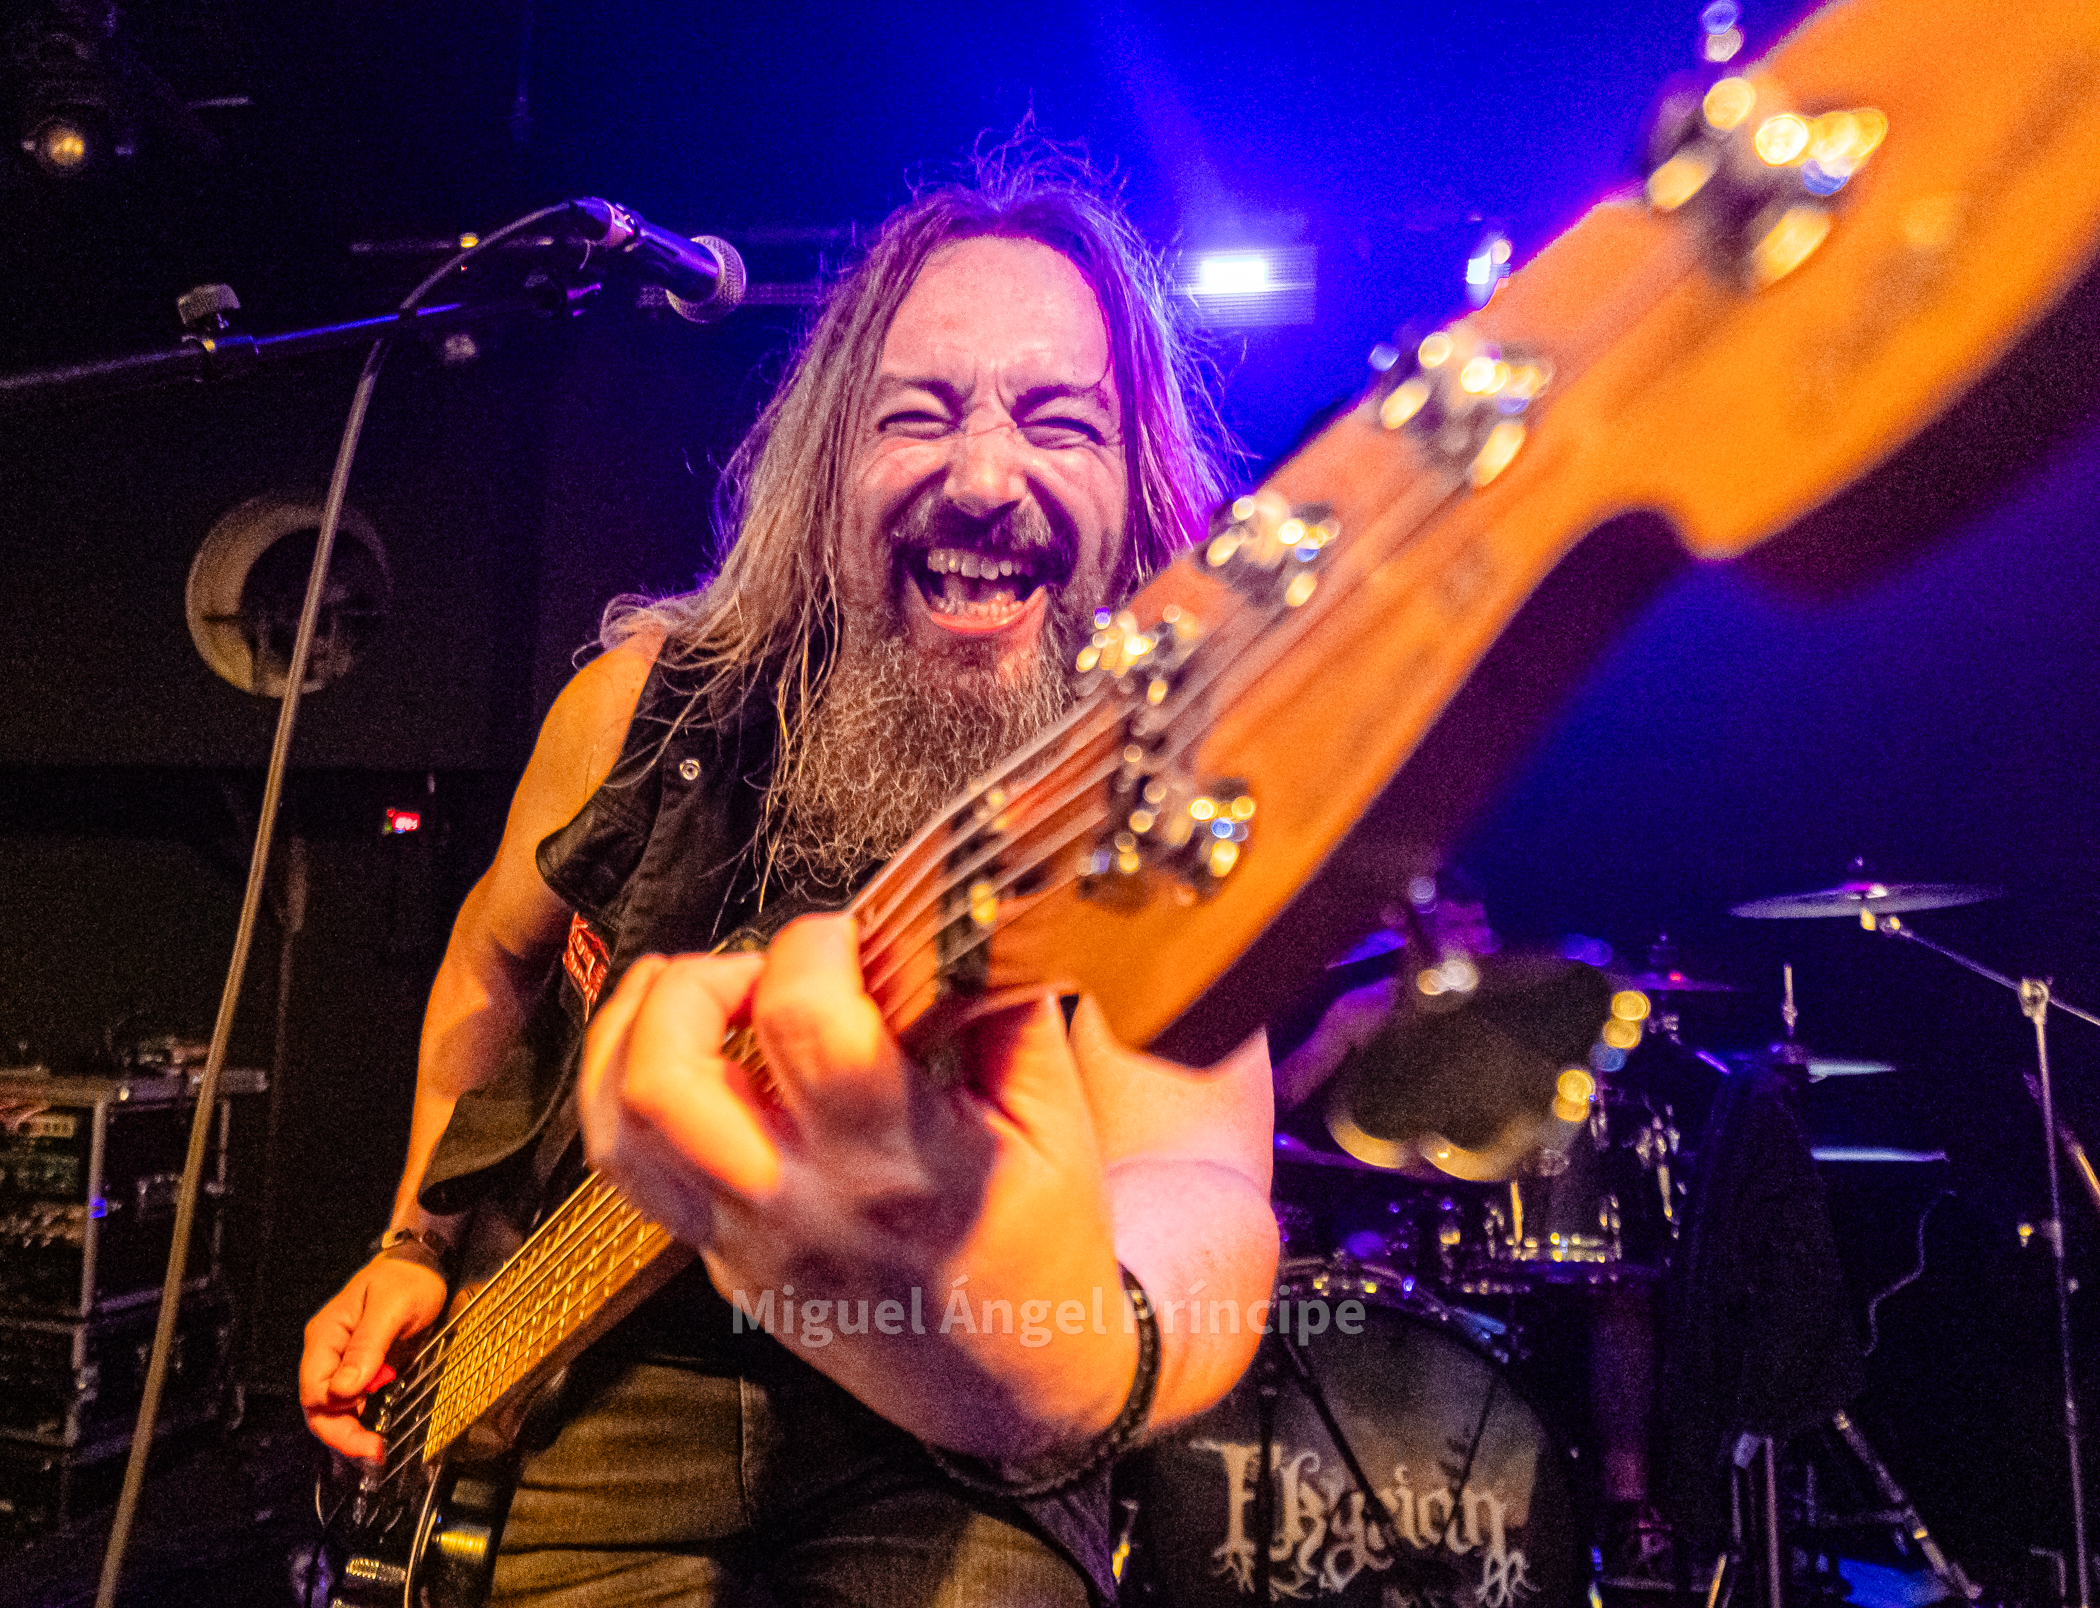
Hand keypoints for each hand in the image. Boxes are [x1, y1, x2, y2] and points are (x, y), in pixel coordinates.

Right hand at [300, 1255, 447, 1459]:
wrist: (422, 1265)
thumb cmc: (406, 1280)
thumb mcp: (390, 1308)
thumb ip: (367, 1346)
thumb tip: (345, 1389)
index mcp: (326, 1336)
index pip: (314, 1388)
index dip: (336, 1414)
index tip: (367, 1429)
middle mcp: (329, 1353)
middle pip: (320, 1405)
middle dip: (342, 1434)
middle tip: (374, 1452)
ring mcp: (344, 1362)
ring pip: (335, 1408)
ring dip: (352, 1432)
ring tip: (378, 1449)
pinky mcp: (364, 1368)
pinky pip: (354, 1401)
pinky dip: (364, 1420)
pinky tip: (380, 1432)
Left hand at [579, 913, 1131, 1454]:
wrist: (1009, 1388)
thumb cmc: (1040, 1248)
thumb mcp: (1056, 1122)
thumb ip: (1004, 1008)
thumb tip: (961, 914)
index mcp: (903, 1166)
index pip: (807, 1024)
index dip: (814, 945)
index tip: (853, 936)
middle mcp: (805, 1207)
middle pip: (670, 1078)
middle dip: (696, 982)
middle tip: (760, 970)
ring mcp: (747, 1244)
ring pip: (621, 1126)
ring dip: (640, 1029)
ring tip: (704, 997)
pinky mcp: (719, 1263)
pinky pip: (629, 1170)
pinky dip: (623, 1087)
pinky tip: (673, 1048)